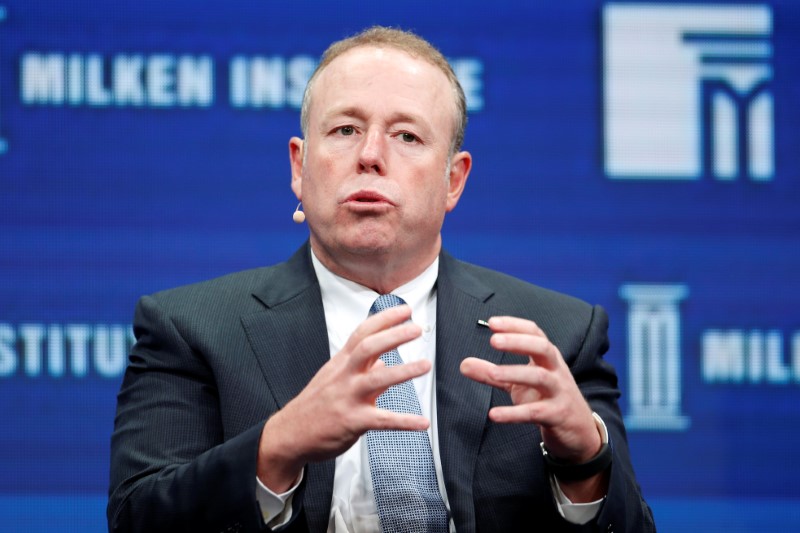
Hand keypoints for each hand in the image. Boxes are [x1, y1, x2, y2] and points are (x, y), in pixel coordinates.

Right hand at [257, 304, 431, 491]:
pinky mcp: (353, 422)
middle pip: (368, 348)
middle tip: (416, 329)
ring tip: (426, 365)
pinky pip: (382, 420)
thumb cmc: (316, 405)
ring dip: (404, 371)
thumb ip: (364, 370)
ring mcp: (348, 398)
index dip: (384, 319)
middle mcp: (344, 376)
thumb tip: (386, 361)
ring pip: (377, 379)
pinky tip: (422, 423)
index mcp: (341, 363)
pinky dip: (404, 421)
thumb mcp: (336, 379)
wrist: (290, 434)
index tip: (405, 310)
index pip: (363, 333)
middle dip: (393, 336)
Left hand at [460, 316, 600, 463]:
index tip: (492, 323)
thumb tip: (464, 364)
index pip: (534, 333)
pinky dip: (514, 414)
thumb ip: (491, 373)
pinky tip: (494, 414)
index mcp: (547, 358)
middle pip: (543, 348)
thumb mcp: (518, 384)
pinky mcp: (557, 415)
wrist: (579, 432)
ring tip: (492, 374)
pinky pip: (535, 413)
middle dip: (519, 342)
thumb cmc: (547, 399)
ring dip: (515, 373)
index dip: (514, 326)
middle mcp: (555, 371)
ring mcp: (559, 393)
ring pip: (540, 378)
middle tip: (494, 341)